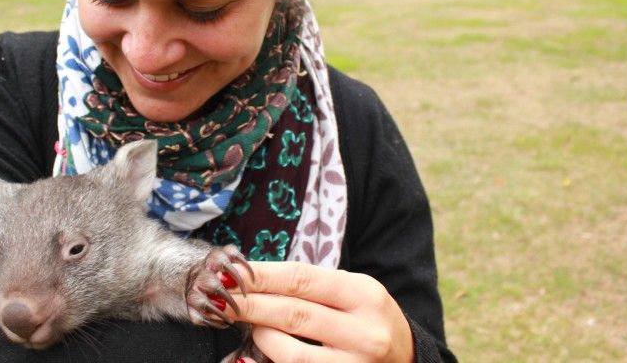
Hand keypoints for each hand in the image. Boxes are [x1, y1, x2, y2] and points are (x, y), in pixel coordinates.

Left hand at [229, 261, 413, 362]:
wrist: (407, 360)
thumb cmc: (366, 319)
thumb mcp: (351, 292)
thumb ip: (310, 286)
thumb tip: (251, 278)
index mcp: (363, 295)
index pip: (302, 279)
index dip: (262, 275)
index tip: (231, 273)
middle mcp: (363, 331)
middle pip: (293, 314)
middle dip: (250, 305)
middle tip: (219, 298)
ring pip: (292, 354)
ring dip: (260, 336)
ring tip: (247, 325)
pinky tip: (247, 360)